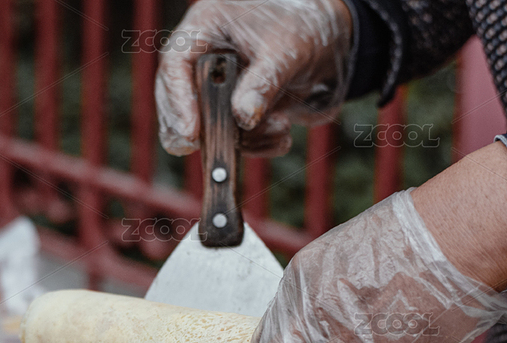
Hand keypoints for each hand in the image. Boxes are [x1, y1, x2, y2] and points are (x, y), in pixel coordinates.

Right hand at [155, 0, 353, 156]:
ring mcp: (218, 90)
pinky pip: (233, 140)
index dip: (178, 100)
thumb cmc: (304, 29)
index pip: (175, 64)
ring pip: (205, 127)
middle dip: (198, 130)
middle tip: (211, 150)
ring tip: (279, 127)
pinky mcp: (235, 114)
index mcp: (206, 27)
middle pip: (178, 100)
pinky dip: (257, 145)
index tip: (190, 133)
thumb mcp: (286, 51)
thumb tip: (242, 118)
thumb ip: (263, 83)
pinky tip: (282, 134)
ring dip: (241, 140)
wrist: (332, 44)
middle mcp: (205, 59)